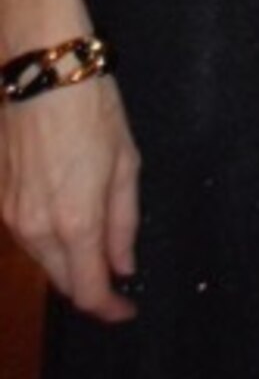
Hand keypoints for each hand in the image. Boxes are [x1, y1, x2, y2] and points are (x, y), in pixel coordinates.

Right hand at [0, 76, 139, 320]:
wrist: (42, 70)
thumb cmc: (93, 109)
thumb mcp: (126, 162)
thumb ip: (124, 221)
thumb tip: (124, 266)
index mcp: (74, 222)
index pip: (87, 290)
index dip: (109, 308)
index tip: (127, 309)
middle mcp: (35, 229)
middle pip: (61, 280)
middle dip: (89, 285)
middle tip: (116, 276)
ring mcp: (10, 215)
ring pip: (42, 259)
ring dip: (68, 260)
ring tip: (96, 240)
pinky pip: (26, 234)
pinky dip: (49, 237)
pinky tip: (67, 214)